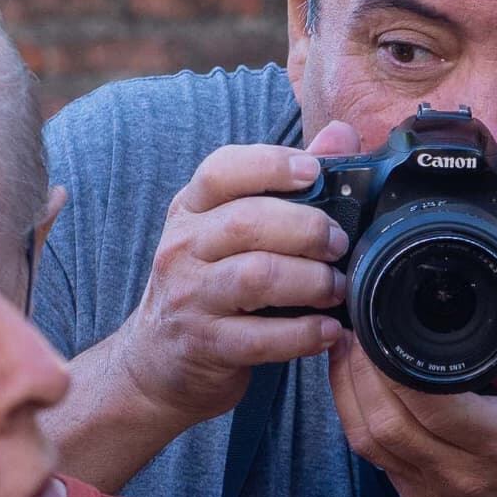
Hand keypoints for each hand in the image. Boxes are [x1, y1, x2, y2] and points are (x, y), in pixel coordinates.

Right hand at [57, 138, 352, 469]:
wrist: (155, 361)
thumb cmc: (208, 284)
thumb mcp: (231, 229)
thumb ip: (286, 183)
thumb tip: (341, 136)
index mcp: (191, 209)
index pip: (222, 170)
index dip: (271, 164)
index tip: (312, 171)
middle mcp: (183, 247)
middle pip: (247, 222)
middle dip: (307, 228)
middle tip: (340, 244)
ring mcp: (189, 297)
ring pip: (255, 277)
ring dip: (311, 281)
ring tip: (338, 288)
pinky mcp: (204, 344)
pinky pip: (261, 337)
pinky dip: (304, 334)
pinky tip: (329, 332)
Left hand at [328, 244, 496, 496]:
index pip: (433, 404)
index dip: (395, 364)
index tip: (379, 322)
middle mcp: (460, 474)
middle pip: (385, 423)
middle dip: (358, 371)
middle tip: (351, 326)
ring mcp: (432, 492)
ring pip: (368, 442)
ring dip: (348, 392)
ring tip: (345, 347)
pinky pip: (373, 458)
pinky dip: (358, 418)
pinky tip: (358, 386)